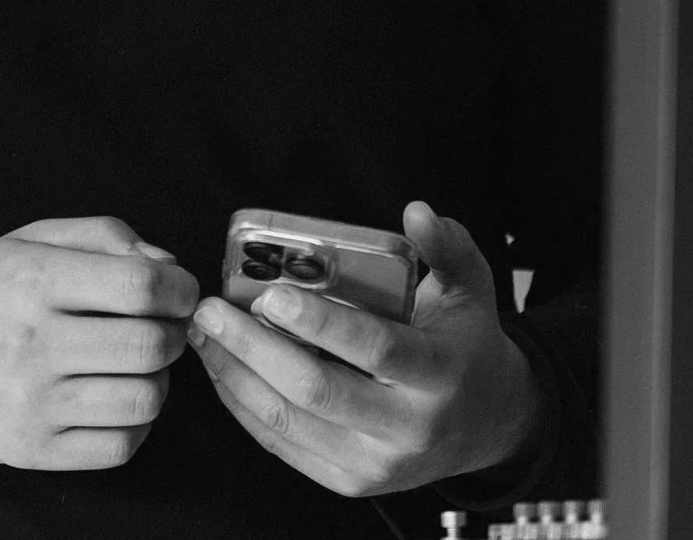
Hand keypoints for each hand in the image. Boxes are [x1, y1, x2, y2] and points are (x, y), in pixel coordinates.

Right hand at [0, 216, 199, 469]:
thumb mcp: (30, 242)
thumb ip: (103, 236)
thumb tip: (169, 267)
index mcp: (31, 279)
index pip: (139, 285)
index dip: (179, 288)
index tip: (180, 292)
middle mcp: (30, 342)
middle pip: (150, 345)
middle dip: (173, 333)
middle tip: (161, 327)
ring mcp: (31, 402)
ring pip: (144, 399)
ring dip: (158, 380)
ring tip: (134, 364)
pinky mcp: (34, 449)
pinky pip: (121, 446)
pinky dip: (136, 423)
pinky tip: (115, 398)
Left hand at [184, 202, 536, 495]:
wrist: (487, 426)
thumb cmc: (465, 345)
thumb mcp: (470, 289)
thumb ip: (446, 246)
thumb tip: (416, 211)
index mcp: (438, 375)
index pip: (375, 349)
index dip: (320, 323)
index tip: (271, 294)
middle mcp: (407, 428)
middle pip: (316, 391)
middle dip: (253, 348)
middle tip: (212, 309)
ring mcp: (375, 464)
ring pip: (288, 421)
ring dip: (235, 374)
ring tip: (204, 332)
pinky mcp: (348, 480)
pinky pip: (282, 443)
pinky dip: (243, 404)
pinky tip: (221, 367)